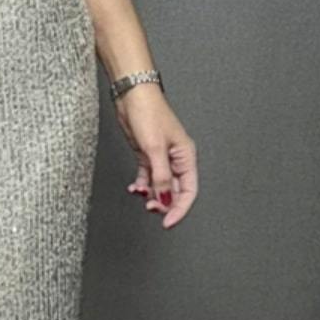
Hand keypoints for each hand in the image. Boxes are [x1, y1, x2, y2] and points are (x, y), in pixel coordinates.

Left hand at [112, 85, 197, 227]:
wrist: (131, 96)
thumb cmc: (148, 113)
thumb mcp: (155, 149)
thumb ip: (161, 177)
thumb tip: (165, 199)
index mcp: (186, 157)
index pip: (189, 191)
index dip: (180, 209)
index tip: (167, 222)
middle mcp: (176, 160)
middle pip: (175, 192)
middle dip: (164, 204)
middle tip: (150, 209)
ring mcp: (161, 158)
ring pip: (161, 187)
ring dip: (151, 196)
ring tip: (140, 195)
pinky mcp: (147, 155)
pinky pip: (148, 178)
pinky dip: (142, 186)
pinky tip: (135, 189)